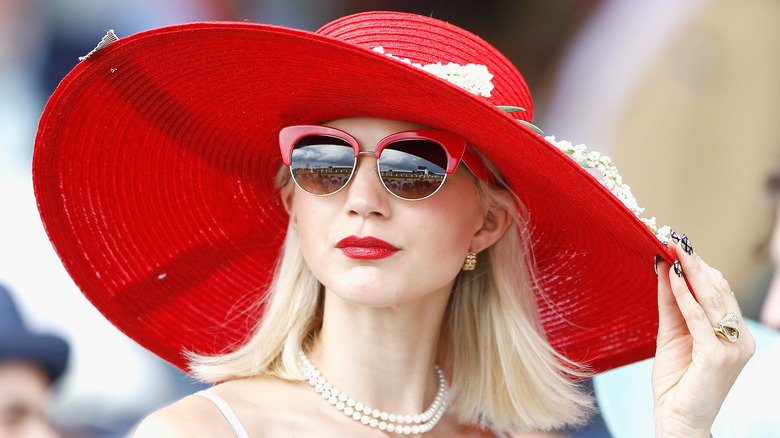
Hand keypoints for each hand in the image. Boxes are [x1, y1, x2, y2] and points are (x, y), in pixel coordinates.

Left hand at [652, 237, 754, 437]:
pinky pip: (699, 319)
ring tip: (672, 248)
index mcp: (733, 333)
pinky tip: (669, 278)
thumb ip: (670, 304)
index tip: (677, 244)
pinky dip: (684, 296)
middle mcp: (739, 339)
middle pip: (717, 290)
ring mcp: (732, 348)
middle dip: (694, 263)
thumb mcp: (671, 334)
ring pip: (711, 300)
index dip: (698, 267)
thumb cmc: (676, 381)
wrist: (676, 419)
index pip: (719, 291)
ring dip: (689, 271)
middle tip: (673, 238)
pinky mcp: (717, 357)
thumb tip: (662, 268)